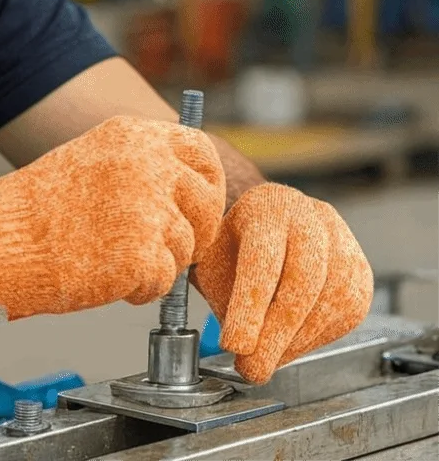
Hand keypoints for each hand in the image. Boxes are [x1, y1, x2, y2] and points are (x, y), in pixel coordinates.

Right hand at [0, 116, 225, 331]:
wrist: (1, 239)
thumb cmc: (38, 207)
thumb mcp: (94, 160)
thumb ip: (142, 165)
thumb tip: (186, 187)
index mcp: (134, 135)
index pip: (201, 150)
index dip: (207, 183)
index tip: (198, 204)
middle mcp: (148, 164)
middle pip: (207, 202)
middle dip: (193, 230)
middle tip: (161, 246)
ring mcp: (149, 209)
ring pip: (186, 247)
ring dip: (157, 261)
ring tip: (108, 255)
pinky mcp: (143, 255)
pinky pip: (163, 282)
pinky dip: (138, 289)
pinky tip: (102, 274)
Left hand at [193, 182, 373, 383]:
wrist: (269, 224)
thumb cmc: (235, 245)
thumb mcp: (212, 255)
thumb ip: (214, 288)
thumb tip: (228, 342)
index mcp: (267, 206)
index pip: (262, 258)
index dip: (249, 306)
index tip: (234, 344)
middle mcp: (310, 217)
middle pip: (303, 280)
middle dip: (275, 332)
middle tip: (251, 366)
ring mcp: (341, 242)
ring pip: (330, 300)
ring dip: (294, 341)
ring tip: (264, 360)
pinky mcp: (360, 272)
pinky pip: (347, 313)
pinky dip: (315, 339)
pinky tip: (288, 346)